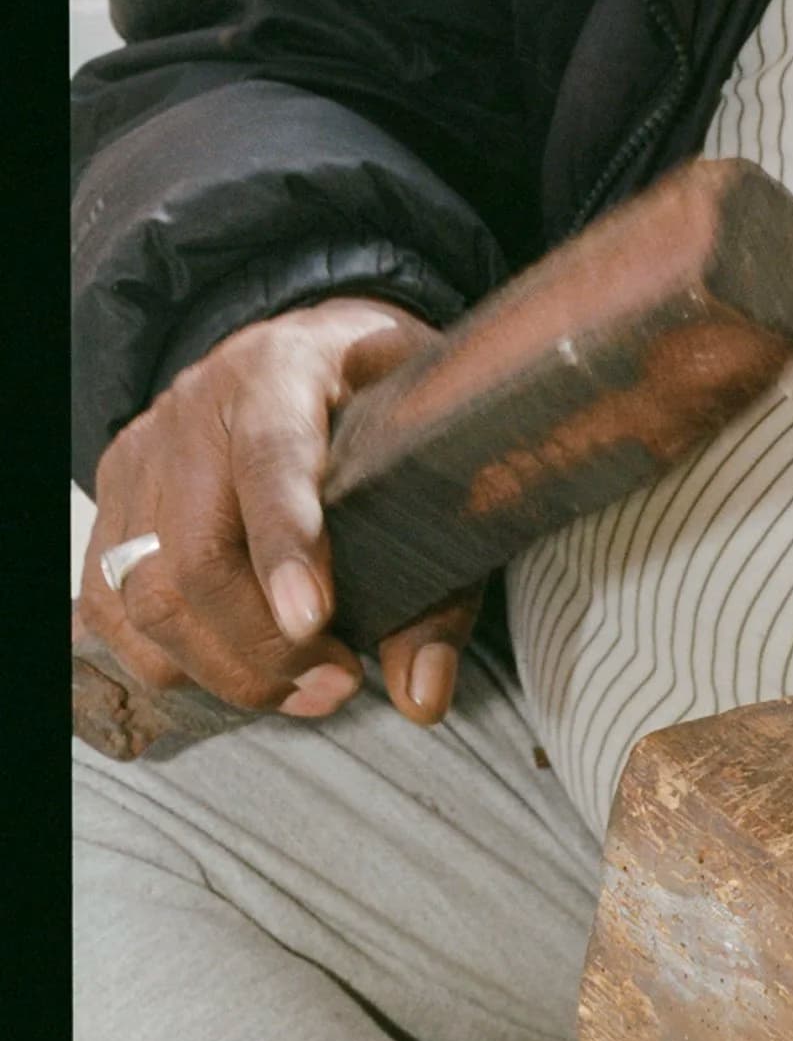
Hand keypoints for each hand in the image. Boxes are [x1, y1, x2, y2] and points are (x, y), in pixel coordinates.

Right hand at [81, 298, 479, 726]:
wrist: (303, 347)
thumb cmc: (377, 403)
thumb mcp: (433, 453)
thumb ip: (438, 575)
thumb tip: (423, 693)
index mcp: (282, 373)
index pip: (271, 461)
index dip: (287, 547)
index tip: (312, 622)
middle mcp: (196, 410)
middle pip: (194, 556)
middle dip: (260, 649)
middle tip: (335, 684)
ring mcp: (143, 455)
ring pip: (141, 596)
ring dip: (217, 670)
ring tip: (297, 689)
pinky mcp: (114, 496)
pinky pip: (107, 605)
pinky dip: (164, 660)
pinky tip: (231, 673)